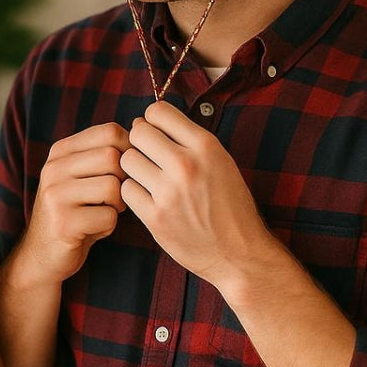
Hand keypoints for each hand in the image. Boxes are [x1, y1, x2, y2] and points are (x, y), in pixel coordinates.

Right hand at [17, 122, 130, 286]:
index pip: (109, 131)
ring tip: (104, 211)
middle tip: (115, 197)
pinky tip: (94, 228)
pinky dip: (109, 225)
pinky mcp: (63, 223)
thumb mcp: (81, 176)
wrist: (42, 254)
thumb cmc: (75, 211)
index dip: (129, 150)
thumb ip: (104, 155)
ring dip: (118, 204)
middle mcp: (54, 168)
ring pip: (113, 186)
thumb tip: (144, 132)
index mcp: (60, 151)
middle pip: (113, 157)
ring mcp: (55, 195)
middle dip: (124, 179)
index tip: (125, 171)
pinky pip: (108, 217)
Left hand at [121, 101, 273, 288]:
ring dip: (134, 167)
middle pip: (138, 133)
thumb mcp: (220, 161)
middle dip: (140, 142)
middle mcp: (186, 166)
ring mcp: (169, 193)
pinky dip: (134, 192)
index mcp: (206, 146)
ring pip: (127, 160)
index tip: (157, 134)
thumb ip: (187, 139)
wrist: (240, 254)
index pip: (158, 112)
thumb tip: (143, 121)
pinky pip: (127, 190)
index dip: (153, 121)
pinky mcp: (155, 218)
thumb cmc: (230, 205)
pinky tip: (149, 198)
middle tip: (149, 157)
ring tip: (149, 178)